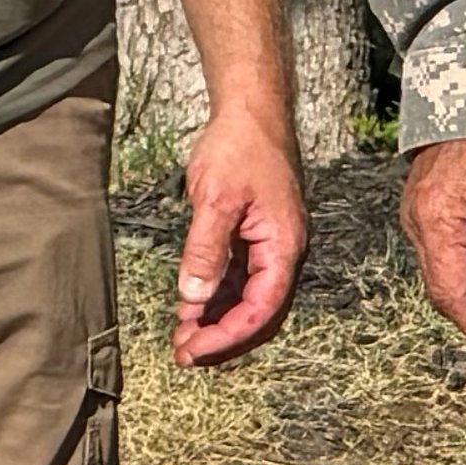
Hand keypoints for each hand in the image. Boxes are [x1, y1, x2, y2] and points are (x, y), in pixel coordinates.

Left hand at [167, 96, 306, 366]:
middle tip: (183, 354)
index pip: (260, 309)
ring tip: (182, 336)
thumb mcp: (215, 198)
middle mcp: (281, 251)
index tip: (193, 351)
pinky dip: (215, 295)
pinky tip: (190, 306)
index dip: (227, 336)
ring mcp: (268, 244)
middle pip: (258, 313)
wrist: (251, 110)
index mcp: (283, 246)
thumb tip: (193, 297)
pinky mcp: (253, 235)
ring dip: (216, 319)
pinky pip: (238, 277)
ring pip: (246, 297)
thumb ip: (205, 250)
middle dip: (221, 337)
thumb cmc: (240, 147)